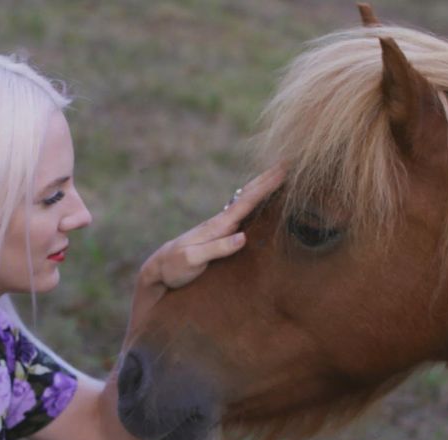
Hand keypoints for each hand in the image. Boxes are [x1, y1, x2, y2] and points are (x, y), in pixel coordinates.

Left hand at [138, 163, 286, 290]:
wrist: (159, 269)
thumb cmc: (174, 267)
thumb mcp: (193, 260)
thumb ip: (216, 248)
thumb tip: (243, 237)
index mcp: (218, 226)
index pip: (247, 201)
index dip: (266, 185)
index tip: (284, 169)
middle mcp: (221, 221)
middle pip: (249, 195)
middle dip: (268, 178)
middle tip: (288, 162)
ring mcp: (221, 226)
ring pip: (246, 200)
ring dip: (263, 186)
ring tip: (279, 174)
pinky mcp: (220, 233)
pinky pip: (243, 212)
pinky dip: (255, 201)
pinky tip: (260, 199)